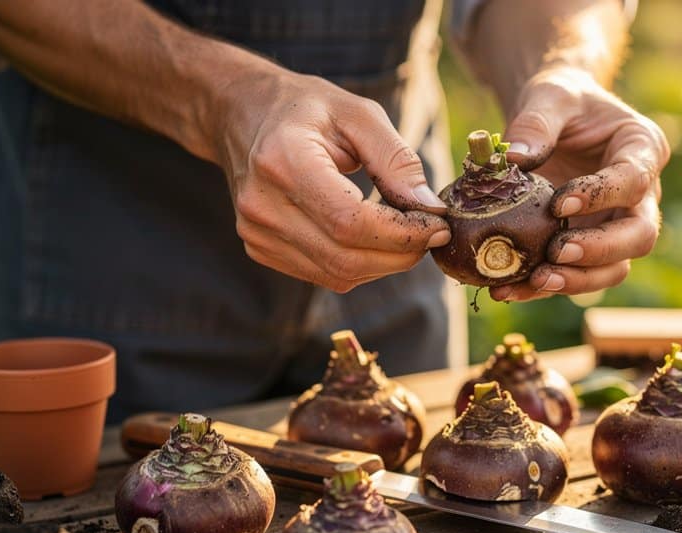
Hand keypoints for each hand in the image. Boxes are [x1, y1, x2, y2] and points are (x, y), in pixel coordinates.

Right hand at [213, 68, 449, 291]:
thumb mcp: (358, 114)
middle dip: (401, 253)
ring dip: (384, 262)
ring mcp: (255, 233)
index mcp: (283, 161)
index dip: (402, 233)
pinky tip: (372, 237)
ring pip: (339, 274)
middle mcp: (262, 204)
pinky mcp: (259, 249)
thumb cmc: (305, 108)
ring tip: (406, 231)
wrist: (242, 114)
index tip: (439, 225)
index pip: (350, 222)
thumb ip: (396, 160)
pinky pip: (324, 274)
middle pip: (346, 257)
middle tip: (432, 232)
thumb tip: (430, 208)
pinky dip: (359, 263)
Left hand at [493, 66, 669, 300]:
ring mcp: (616, 226)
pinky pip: (577, 276)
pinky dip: (544, 288)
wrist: (555, 119)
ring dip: (577, 279)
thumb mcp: (550, 96)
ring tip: (535, 280)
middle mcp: (640, 196)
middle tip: (556, 252)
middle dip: (600, 251)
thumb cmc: (562, 100)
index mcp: (642, 149)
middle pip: (639, 236)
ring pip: (615, 268)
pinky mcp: (588, 246)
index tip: (559, 203)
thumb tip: (515, 159)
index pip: (634, 181)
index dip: (600, 197)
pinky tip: (508, 289)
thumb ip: (536, 122)